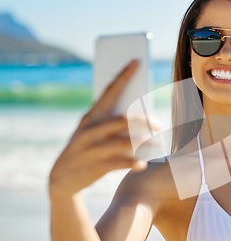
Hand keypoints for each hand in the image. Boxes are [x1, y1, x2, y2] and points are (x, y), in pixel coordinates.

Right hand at [49, 60, 157, 199]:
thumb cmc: (86, 148)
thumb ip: (110, 120)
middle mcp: (90, 129)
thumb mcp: (92, 130)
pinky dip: (136, 162)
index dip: (123, 76)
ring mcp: (93, 148)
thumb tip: (141, 110)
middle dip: (145, 120)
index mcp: (91, 116)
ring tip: (157, 144)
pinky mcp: (96, 166)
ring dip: (145, 143)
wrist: (61, 178)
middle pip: (124, 120)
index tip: (136, 62)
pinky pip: (122, 162)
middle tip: (158, 124)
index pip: (108, 91)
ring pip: (125, 142)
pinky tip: (143, 163)